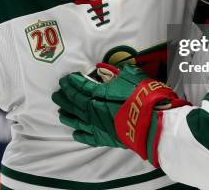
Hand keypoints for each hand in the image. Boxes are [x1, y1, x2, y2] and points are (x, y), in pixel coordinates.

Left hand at [52, 63, 188, 166]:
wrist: (152, 123)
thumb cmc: (143, 96)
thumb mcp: (131, 76)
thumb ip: (116, 72)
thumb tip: (105, 69)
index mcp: (98, 94)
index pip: (81, 86)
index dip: (72, 82)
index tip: (65, 78)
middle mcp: (93, 110)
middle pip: (75, 103)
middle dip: (64, 97)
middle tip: (56, 93)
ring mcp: (98, 126)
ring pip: (77, 120)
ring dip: (67, 114)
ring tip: (60, 111)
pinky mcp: (105, 139)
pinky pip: (87, 137)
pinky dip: (80, 134)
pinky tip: (75, 132)